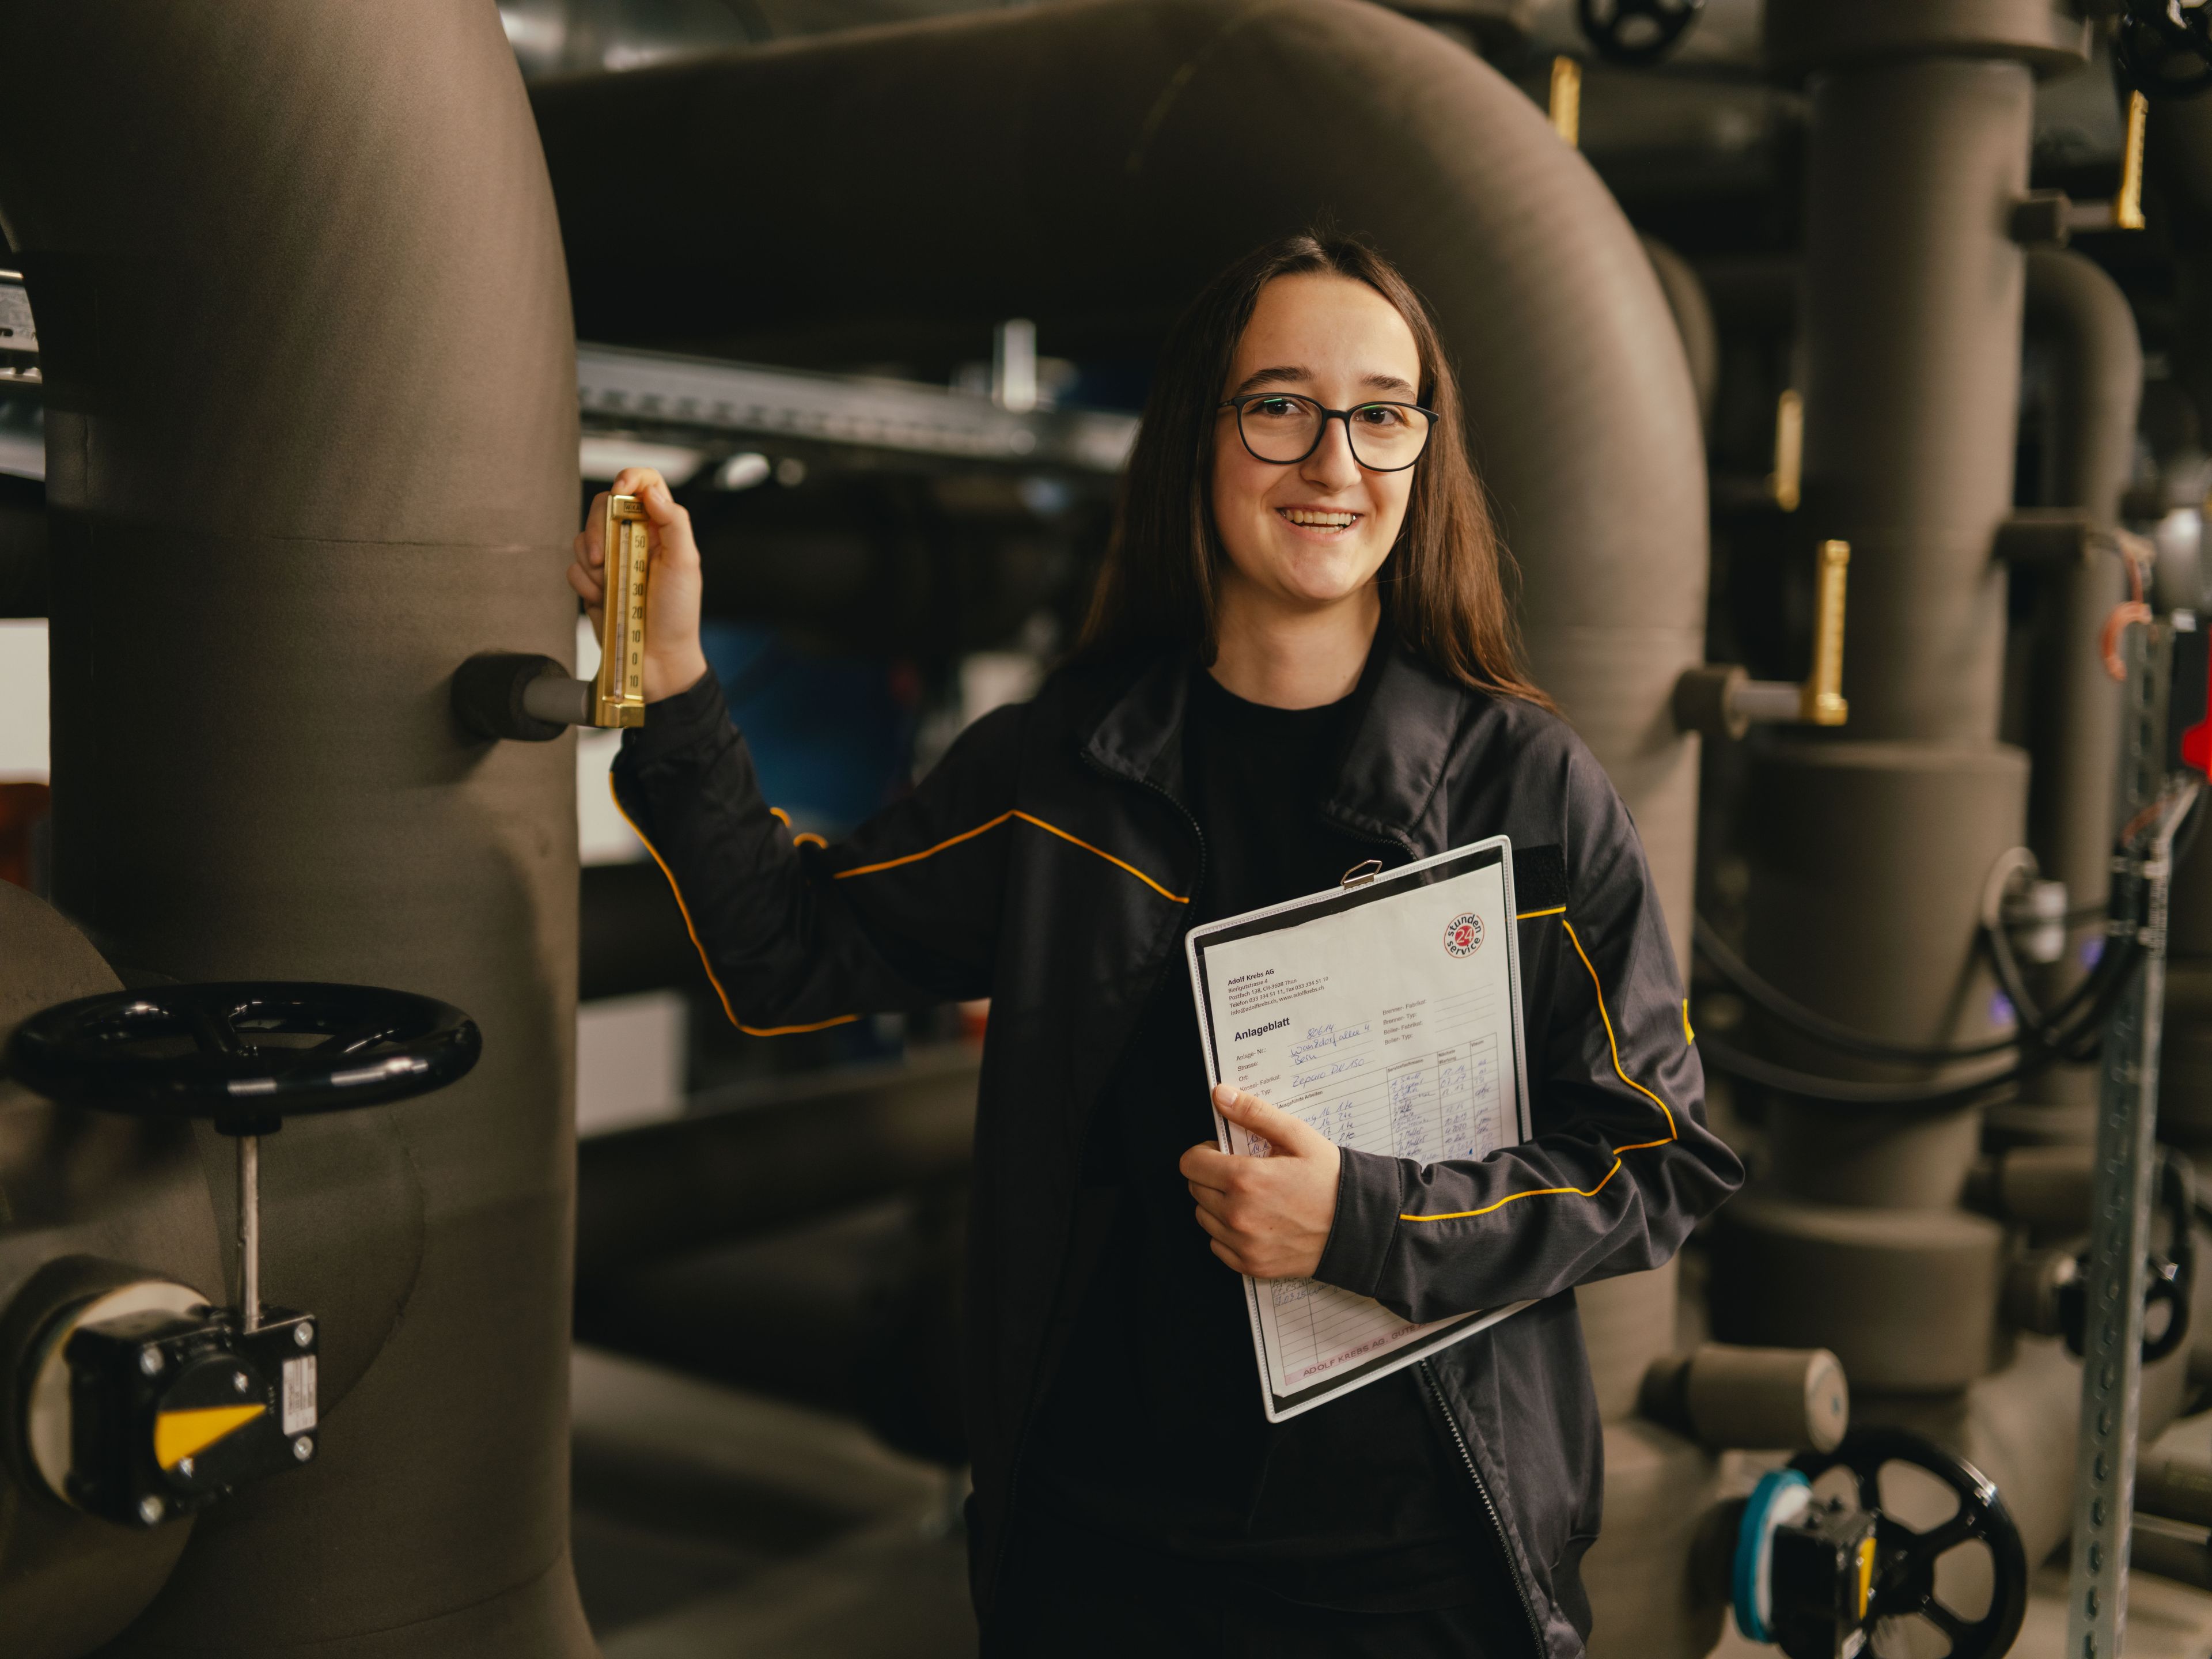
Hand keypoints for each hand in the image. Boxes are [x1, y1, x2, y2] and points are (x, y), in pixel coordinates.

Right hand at [568, 466, 709, 701]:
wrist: (656, 659)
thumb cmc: (677, 615)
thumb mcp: (685, 564)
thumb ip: (674, 522)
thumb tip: (651, 491)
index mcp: (662, 530)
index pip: (645, 484)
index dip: (630, 478)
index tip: (620, 489)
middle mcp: (635, 539)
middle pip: (604, 506)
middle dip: (599, 529)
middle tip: (605, 558)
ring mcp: (612, 561)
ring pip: (583, 537)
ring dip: (592, 563)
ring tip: (611, 587)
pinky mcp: (593, 582)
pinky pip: (573, 568)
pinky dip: (584, 584)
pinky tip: (602, 600)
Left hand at [1180, 1084, 1341, 1279]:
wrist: (1359, 1228)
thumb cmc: (1330, 1180)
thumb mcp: (1297, 1136)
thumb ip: (1254, 1113)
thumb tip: (1219, 1095)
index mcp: (1245, 1179)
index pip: (1190, 1163)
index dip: (1204, 1153)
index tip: (1222, 1153)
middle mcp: (1238, 1215)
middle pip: (1195, 1189)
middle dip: (1211, 1176)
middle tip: (1243, 1173)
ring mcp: (1243, 1244)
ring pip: (1203, 1216)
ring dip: (1217, 1204)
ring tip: (1250, 1197)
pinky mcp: (1250, 1265)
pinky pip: (1217, 1244)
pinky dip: (1227, 1232)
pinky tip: (1253, 1221)